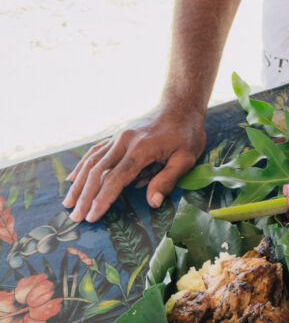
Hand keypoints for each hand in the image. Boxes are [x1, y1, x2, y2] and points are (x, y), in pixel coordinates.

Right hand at [62, 107, 206, 222]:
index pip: (116, 178)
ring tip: (68, 204)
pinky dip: (82, 166)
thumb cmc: (186, 133)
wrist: (180, 104)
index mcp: (141, 148)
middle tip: (75, 218)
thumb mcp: (186, 158)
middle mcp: (124, 141)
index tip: (92, 217)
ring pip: (92, 161)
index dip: (102, 199)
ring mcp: (118, 136)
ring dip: (78, 184)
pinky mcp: (117, 135)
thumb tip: (153, 203)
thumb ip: (168, 179)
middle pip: (98, 171)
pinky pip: (95, 151)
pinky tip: (73, 179)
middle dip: (85, 196)